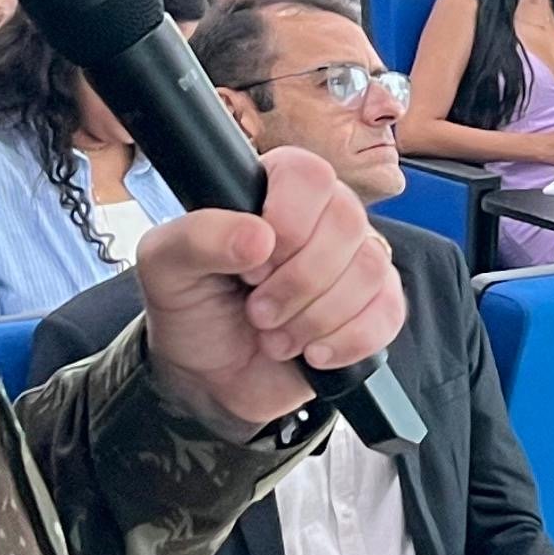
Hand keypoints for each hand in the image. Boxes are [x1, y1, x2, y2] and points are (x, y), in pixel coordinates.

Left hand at [132, 144, 405, 435]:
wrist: (209, 379)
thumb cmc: (192, 312)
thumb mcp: (165, 269)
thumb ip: (196, 238)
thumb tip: (257, 236)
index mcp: (273, 191)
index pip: (309, 175)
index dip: (287, 221)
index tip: (251, 265)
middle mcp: (322, 219)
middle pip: (347, 223)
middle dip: (296, 282)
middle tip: (257, 310)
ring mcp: (354, 263)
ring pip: (369, 270)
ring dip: (314, 318)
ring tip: (275, 336)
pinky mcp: (375, 306)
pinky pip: (388, 313)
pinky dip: (345, 341)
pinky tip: (311, 352)